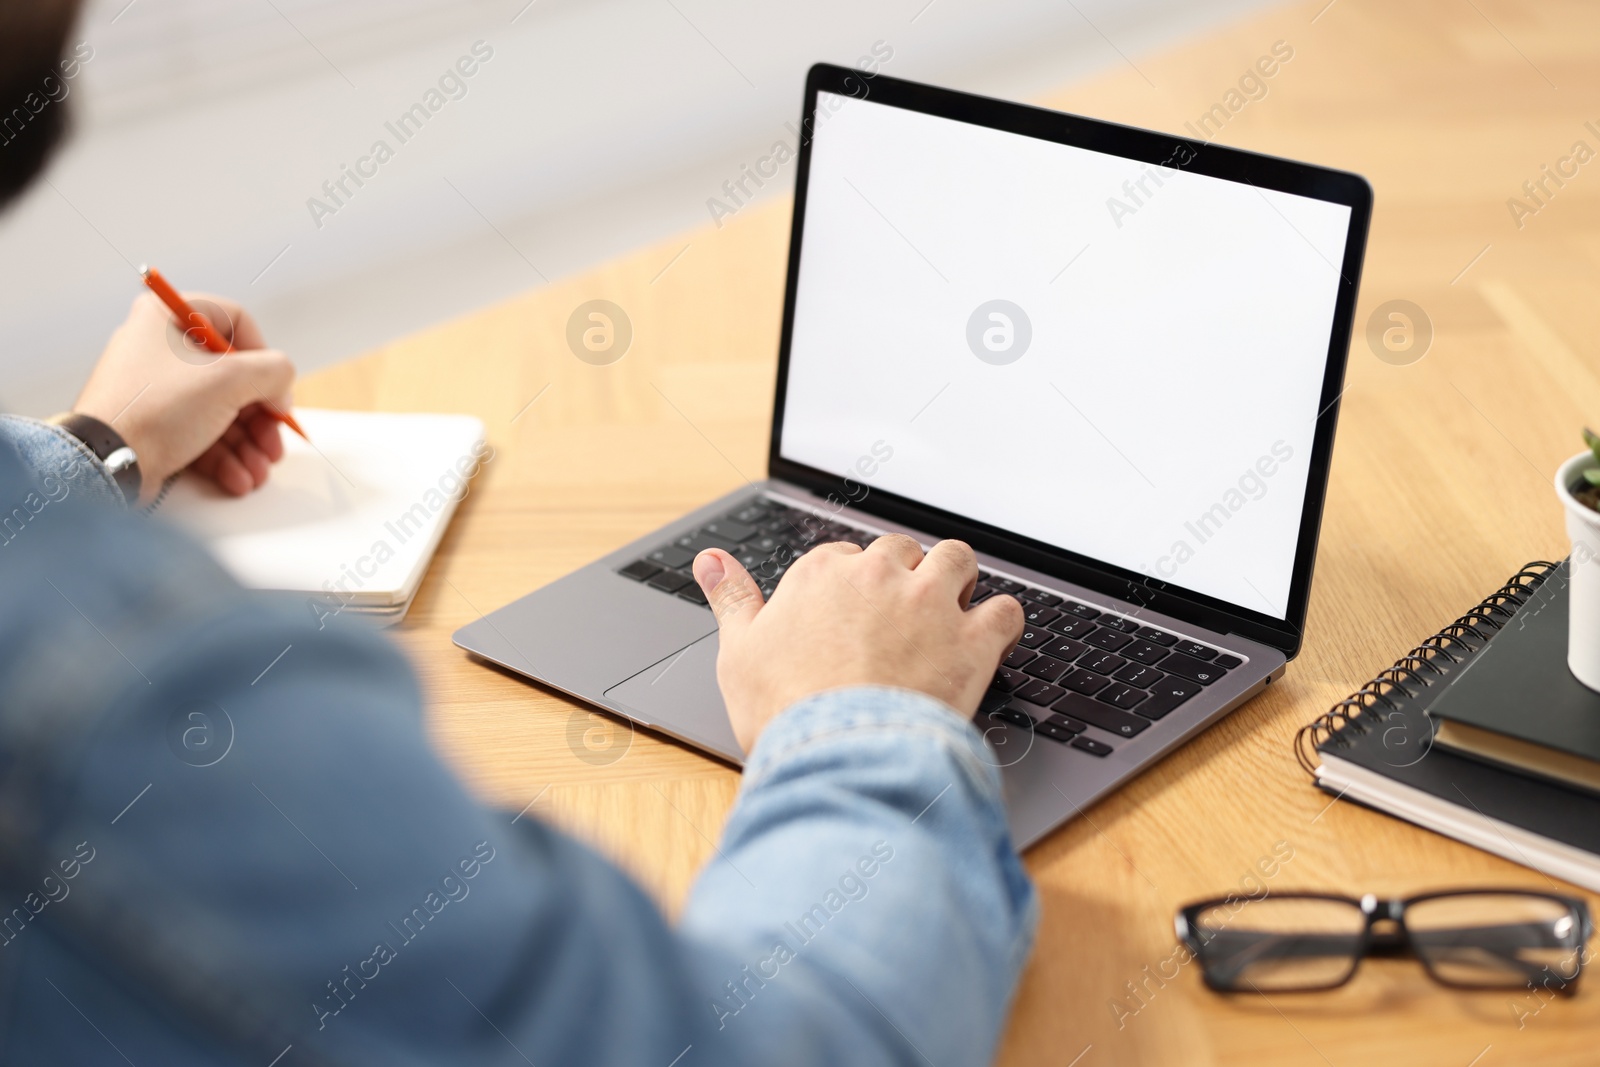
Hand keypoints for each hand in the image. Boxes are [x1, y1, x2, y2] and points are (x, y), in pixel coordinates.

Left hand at [72, 292, 295, 503]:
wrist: (104, 461)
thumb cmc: (157, 409)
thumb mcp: (230, 379)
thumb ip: (274, 371)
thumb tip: (283, 385)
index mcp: (167, 317)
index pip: (235, 322)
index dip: (264, 357)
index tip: (275, 389)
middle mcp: (158, 347)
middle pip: (233, 376)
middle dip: (261, 419)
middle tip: (274, 443)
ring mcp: (155, 389)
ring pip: (220, 411)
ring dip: (248, 445)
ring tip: (259, 471)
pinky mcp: (152, 424)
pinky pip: (199, 434)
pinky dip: (224, 458)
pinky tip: (238, 478)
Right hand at [693, 534, 1023, 752]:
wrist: (840, 755)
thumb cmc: (785, 711)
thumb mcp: (738, 651)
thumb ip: (731, 598)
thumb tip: (710, 560)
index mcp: (822, 574)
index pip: (845, 557)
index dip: (852, 587)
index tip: (852, 616)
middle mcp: (879, 576)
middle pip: (903, 551)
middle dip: (905, 576)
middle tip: (900, 617)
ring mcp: (930, 604)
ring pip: (958, 561)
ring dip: (958, 579)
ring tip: (949, 611)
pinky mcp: (972, 640)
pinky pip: (1005, 610)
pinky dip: (1002, 622)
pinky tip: (992, 639)